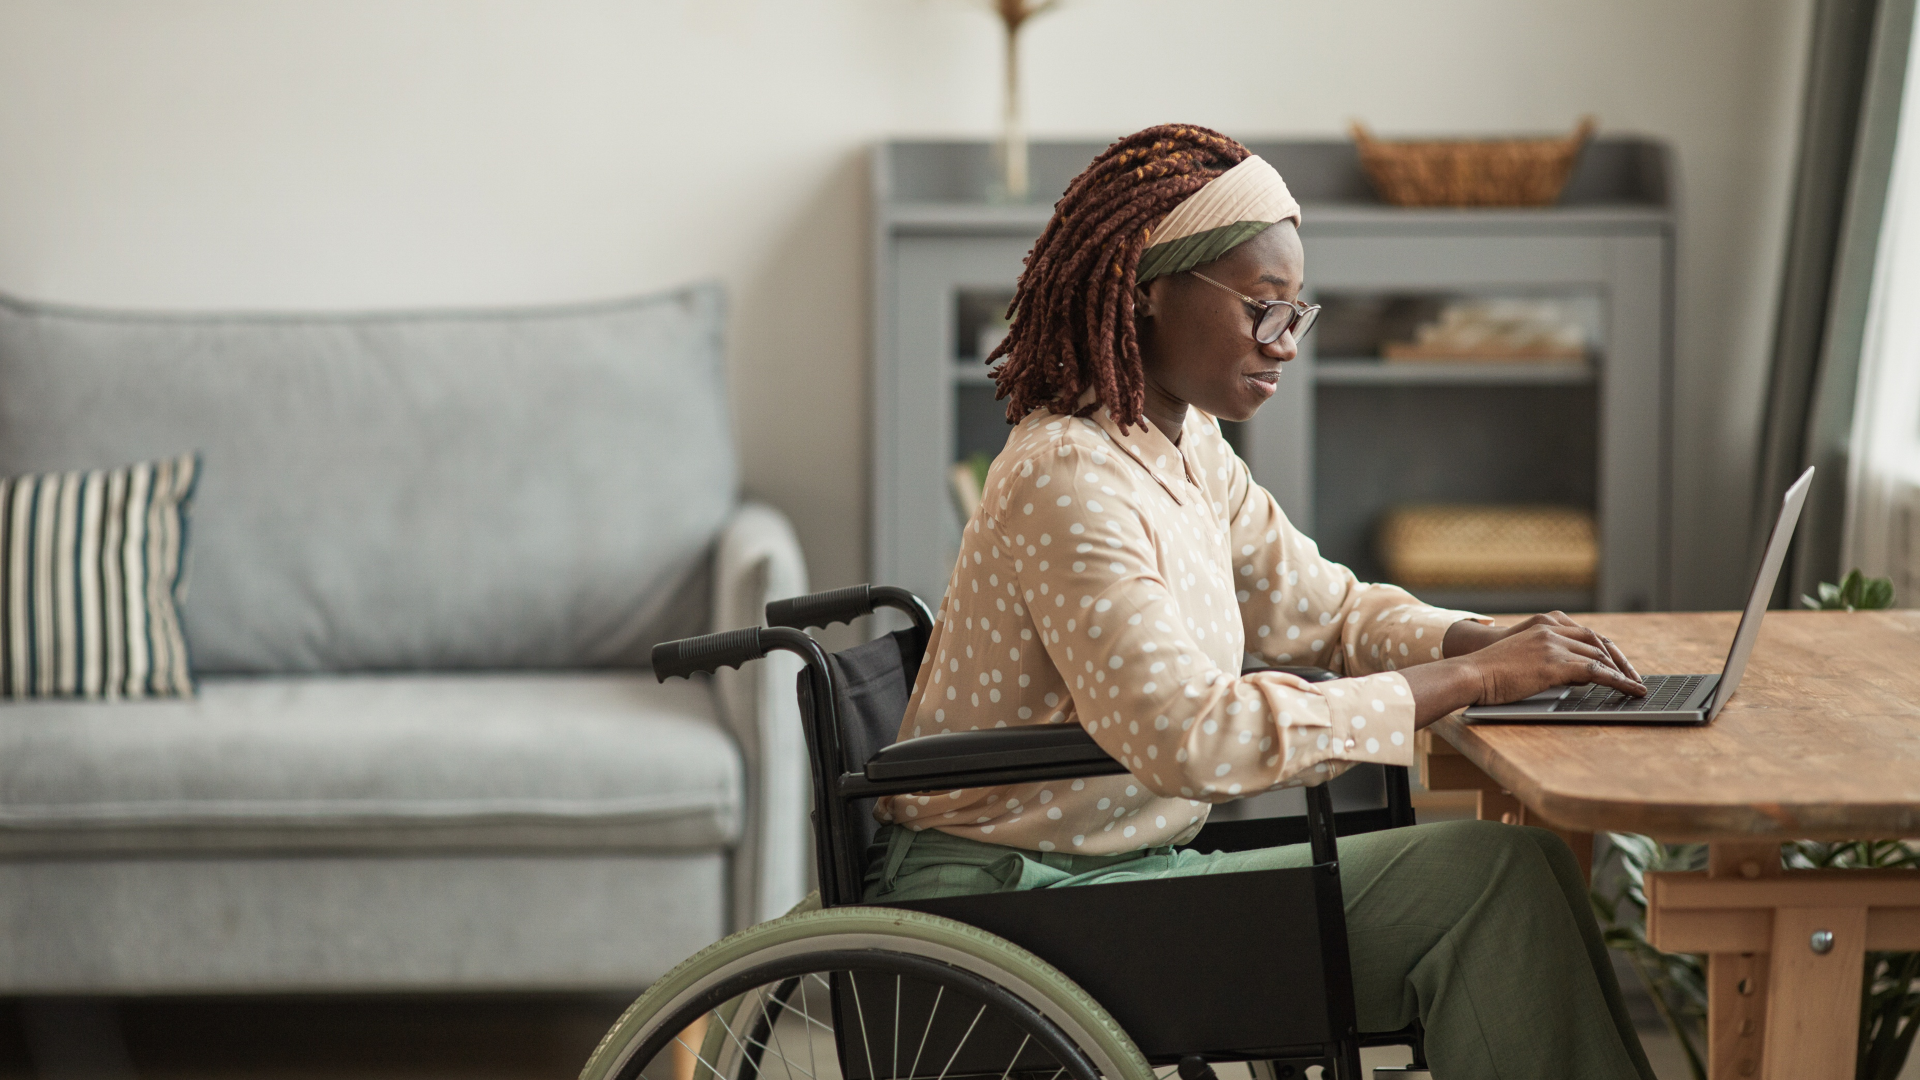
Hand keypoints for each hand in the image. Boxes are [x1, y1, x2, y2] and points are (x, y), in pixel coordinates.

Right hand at [1457, 615, 1646, 705]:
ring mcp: (1553, 646)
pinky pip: (1596, 671)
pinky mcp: (1554, 664)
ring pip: (1600, 656)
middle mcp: (1551, 631)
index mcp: (1543, 627)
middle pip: (1598, 642)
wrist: (1470, 673)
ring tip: (1635, 687)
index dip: (1606, 650)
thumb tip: (1579, 677)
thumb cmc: (1489, 673)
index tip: (1618, 664)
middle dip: (1619, 661)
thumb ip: (1549, 661)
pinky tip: (1629, 690)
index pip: (1585, 634)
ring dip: (1622, 672)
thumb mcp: (1522, 660)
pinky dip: (1617, 681)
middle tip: (1634, 678)